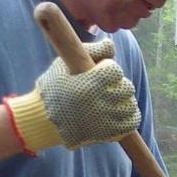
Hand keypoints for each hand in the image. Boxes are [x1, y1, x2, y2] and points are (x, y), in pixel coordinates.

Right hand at [3, 39, 140, 153]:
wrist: (44, 119)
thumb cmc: (54, 88)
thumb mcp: (64, 64)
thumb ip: (90, 50)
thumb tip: (111, 44)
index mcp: (89, 83)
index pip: (115, 70)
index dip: (109, 68)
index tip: (99, 71)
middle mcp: (99, 101)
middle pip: (127, 87)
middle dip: (118, 84)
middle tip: (106, 86)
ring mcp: (105, 119)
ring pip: (131, 105)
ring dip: (125, 100)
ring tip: (112, 99)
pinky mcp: (109, 133)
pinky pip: (131, 122)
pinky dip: (130, 116)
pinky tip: (120, 112)